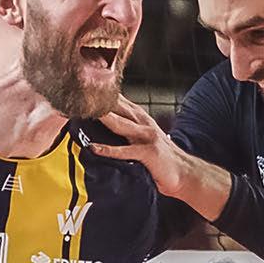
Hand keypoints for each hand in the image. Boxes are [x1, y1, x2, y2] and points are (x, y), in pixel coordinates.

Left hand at [89, 97, 231, 219]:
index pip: (119, 101)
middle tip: (78, 94)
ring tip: (85, 113)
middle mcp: (144, 124)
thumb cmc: (161, 160)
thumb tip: (107, 129)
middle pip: (118, 107)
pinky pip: (125, 151)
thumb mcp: (143, 140)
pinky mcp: (148, 153)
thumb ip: (127, 133)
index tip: (82, 88)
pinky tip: (94, 148)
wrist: (185, 174)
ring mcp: (147, 138)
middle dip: (99, 101)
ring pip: (121, 124)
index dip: (101, 94)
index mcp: (141, 119)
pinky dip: (108, 150)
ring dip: (104, 118)